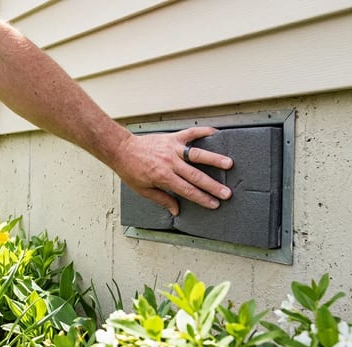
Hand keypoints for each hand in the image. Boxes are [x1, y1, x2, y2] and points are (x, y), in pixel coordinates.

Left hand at [114, 127, 233, 215]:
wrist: (122, 150)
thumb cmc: (131, 170)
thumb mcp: (144, 190)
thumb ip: (162, 199)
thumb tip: (176, 210)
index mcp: (163, 177)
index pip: (187, 190)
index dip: (202, 198)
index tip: (214, 204)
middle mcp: (170, 163)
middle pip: (196, 176)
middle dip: (212, 186)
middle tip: (227, 192)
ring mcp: (172, 149)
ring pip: (197, 154)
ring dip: (214, 159)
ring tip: (229, 163)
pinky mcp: (172, 138)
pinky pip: (190, 133)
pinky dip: (203, 132)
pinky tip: (215, 132)